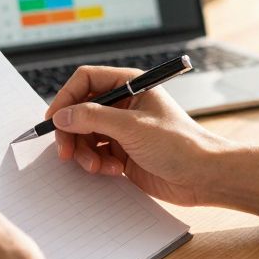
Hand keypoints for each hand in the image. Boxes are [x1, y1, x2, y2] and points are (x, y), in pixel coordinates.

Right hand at [45, 65, 228, 205]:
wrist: (204, 177)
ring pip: (84, 135)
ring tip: (97, 167)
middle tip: (66, 152)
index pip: (86, 81)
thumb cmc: (179, 144)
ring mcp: (122, 130)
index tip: (54, 120)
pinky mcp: (123, 153)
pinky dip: (97, 164)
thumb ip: (93, 118)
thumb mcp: (132, 127)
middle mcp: (123, 104)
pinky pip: (95, 154)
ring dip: (84, 153)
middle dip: (71, 132)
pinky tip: (113, 171)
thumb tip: (62, 116)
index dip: (66, 98)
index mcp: (130, 85)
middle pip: (80, 111)